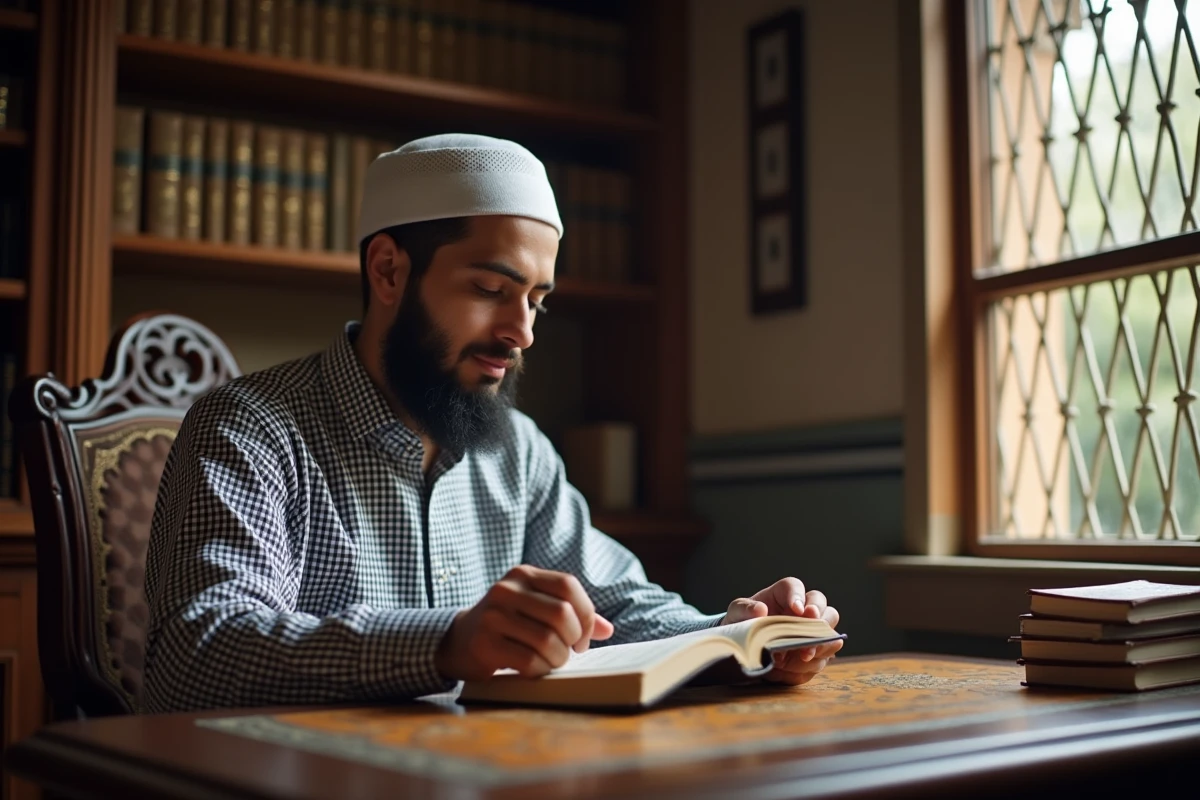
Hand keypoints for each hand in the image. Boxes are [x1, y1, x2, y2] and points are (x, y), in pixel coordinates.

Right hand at [435, 565, 614, 680]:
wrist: (458, 641)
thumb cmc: (508, 625)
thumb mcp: (535, 609)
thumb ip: (571, 614)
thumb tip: (606, 629)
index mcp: (523, 575)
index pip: (568, 585)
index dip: (585, 613)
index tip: (582, 636)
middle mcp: (506, 590)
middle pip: (561, 613)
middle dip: (574, 640)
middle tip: (569, 652)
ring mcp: (493, 616)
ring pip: (547, 639)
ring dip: (559, 658)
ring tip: (553, 661)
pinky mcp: (484, 644)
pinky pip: (528, 660)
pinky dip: (541, 669)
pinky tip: (537, 669)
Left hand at [721, 577, 841, 685]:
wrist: (746, 649)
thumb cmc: (743, 623)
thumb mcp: (737, 613)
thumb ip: (745, 609)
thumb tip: (760, 610)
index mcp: (783, 595)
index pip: (795, 587)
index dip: (799, 597)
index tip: (797, 609)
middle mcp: (804, 612)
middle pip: (825, 609)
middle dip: (821, 621)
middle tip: (810, 632)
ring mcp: (813, 634)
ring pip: (830, 636)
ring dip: (816, 648)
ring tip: (798, 657)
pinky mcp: (815, 655)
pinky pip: (822, 660)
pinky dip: (808, 666)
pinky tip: (789, 669)